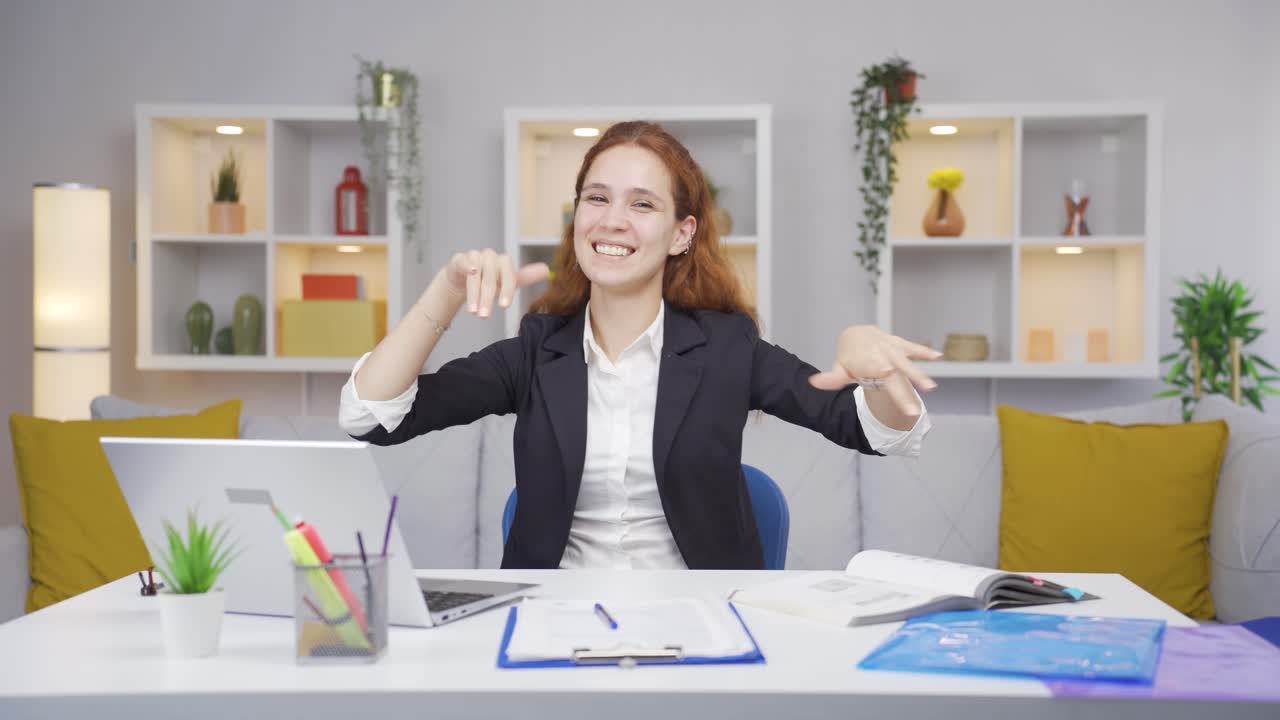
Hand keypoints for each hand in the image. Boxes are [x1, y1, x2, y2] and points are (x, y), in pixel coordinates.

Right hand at [443, 249, 550, 318]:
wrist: (464, 278)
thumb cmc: (489, 280)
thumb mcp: (508, 281)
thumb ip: (526, 277)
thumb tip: (548, 270)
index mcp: (504, 262)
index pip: (509, 276)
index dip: (507, 291)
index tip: (504, 307)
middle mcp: (490, 257)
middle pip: (490, 279)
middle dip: (487, 299)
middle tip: (485, 316)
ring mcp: (474, 256)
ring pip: (476, 275)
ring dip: (474, 295)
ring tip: (473, 312)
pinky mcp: (460, 259)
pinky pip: (464, 262)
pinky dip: (467, 266)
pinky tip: (470, 274)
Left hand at [808, 325, 941, 392]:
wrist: (856, 334)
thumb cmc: (849, 356)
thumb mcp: (840, 367)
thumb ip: (831, 378)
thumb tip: (813, 383)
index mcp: (865, 361)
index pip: (873, 370)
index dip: (879, 371)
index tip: (887, 375)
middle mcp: (879, 354)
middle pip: (893, 374)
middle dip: (903, 391)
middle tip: (913, 410)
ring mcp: (890, 348)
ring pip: (906, 361)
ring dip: (918, 373)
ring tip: (930, 388)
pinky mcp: (899, 343)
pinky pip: (912, 347)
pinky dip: (924, 351)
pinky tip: (938, 356)